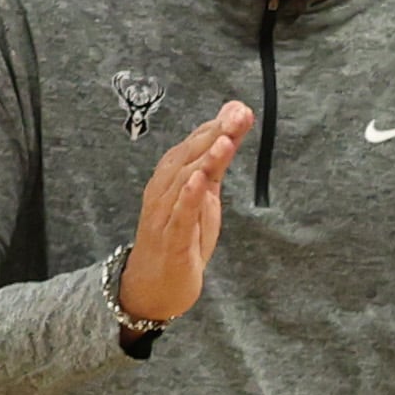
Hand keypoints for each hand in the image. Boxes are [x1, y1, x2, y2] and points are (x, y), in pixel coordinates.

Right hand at [121, 103, 253, 323]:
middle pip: (187, 156)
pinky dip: (189, 195)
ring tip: (225, 140)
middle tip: (238, 115)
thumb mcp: (205, 196)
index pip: (193, 146)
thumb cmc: (181, 236)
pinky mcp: (171, 238)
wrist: (155, 286)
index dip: (215, 126)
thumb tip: (231, 128)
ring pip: (183, 180)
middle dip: (213, 134)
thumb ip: (216, 163)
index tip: (239, 108)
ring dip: (204, 158)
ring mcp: (164, 214)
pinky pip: (179, 213)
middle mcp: (163, 191)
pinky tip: (201, 179)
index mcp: (171, 178)